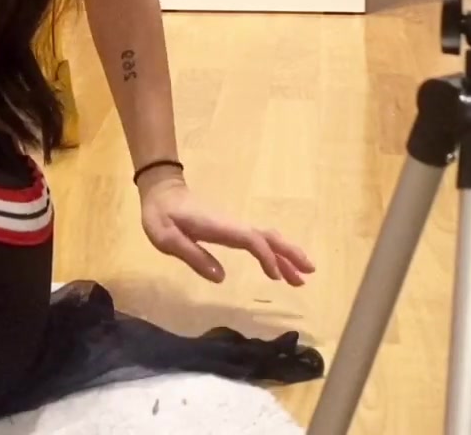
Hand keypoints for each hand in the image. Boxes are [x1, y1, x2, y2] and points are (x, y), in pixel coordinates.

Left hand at [138, 173, 313, 285]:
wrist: (162, 192)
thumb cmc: (162, 215)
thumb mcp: (167, 239)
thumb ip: (193, 256)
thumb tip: (221, 278)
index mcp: (220, 226)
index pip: (251, 240)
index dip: (266, 257)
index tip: (276, 278)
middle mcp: (233, 225)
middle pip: (269, 237)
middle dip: (290, 254)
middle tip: (309, 275)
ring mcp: (234, 226)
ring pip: (267, 239)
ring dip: (286, 256)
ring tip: (301, 278)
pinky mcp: (231, 230)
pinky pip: (258, 241)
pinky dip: (273, 254)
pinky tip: (278, 269)